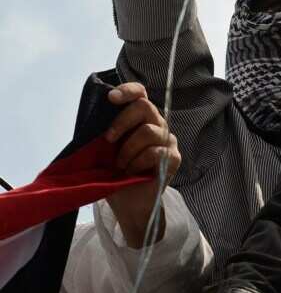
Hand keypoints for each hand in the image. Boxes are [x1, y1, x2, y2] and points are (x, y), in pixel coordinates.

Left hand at [104, 83, 181, 246]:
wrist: (128, 202)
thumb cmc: (115, 173)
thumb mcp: (105, 148)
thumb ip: (107, 129)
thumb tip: (94, 114)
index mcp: (141, 119)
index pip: (140, 93)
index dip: (128, 90)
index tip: (111, 98)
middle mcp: (158, 125)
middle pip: (145, 107)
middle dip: (122, 121)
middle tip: (108, 140)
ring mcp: (168, 141)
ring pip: (149, 131)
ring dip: (128, 149)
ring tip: (120, 164)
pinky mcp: (174, 158)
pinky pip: (155, 152)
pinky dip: (137, 162)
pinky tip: (131, 172)